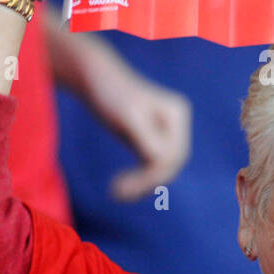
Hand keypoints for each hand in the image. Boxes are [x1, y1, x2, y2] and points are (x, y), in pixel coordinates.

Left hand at [84, 46, 191, 200]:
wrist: (95, 79)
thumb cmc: (110, 94)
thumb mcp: (128, 116)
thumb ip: (146, 139)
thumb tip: (161, 162)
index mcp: (178, 114)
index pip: (171, 156)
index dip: (149, 176)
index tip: (120, 188)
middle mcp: (177, 123)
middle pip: (170, 164)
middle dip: (145, 182)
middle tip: (116, 194)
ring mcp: (167, 131)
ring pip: (162, 169)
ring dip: (141, 185)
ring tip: (115, 193)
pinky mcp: (153, 139)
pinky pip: (152, 166)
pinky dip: (139, 179)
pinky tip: (120, 186)